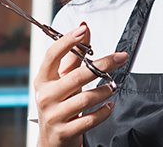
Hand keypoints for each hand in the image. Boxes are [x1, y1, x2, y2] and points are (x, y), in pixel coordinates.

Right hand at [34, 22, 128, 146]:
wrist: (52, 139)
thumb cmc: (59, 104)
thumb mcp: (61, 79)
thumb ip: (73, 55)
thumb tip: (83, 28)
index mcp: (42, 79)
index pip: (52, 56)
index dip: (67, 42)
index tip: (82, 31)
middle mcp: (45, 96)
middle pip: (76, 76)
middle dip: (102, 65)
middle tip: (120, 58)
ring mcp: (54, 115)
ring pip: (85, 99)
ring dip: (104, 91)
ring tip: (113, 86)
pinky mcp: (65, 131)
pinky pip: (89, 120)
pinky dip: (103, 112)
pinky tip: (109, 106)